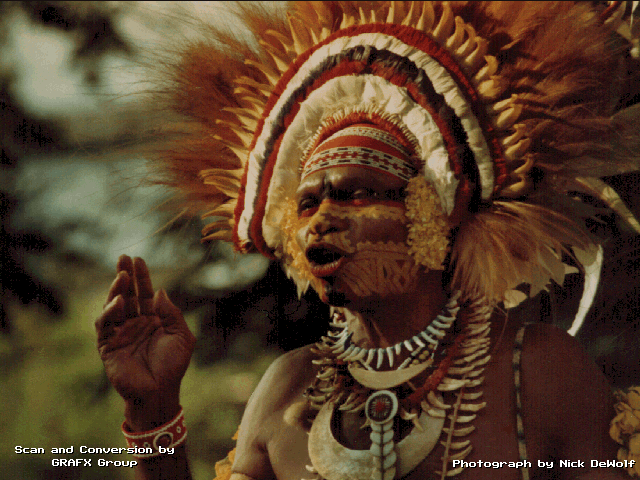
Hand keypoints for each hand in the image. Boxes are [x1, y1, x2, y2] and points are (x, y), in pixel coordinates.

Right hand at [95, 255, 195, 430]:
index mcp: (152, 319)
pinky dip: (109, 312)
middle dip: (124, 276)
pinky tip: (118, 302)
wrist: (160, 392)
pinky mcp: (108, 346)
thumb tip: (160, 291)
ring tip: (121, 276)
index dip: (141, 277)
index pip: (145, 293)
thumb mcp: (181, 335)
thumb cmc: (173, 366)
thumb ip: (171, 313)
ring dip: (116, 290)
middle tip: (123, 258)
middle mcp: (135, 323)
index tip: (138, 259)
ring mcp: (120, 334)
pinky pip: (105, 326)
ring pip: (113, 306)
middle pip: (128, 294)